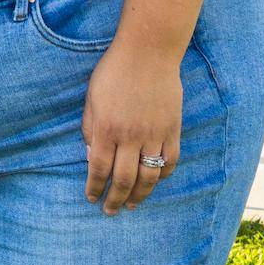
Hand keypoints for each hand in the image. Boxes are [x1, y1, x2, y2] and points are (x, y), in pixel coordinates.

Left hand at [83, 40, 182, 212]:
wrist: (148, 53)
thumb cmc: (113, 72)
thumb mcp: (92, 98)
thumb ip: (91, 129)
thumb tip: (93, 158)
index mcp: (107, 127)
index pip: (99, 168)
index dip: (94, 186)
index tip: (91, 197)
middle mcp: (131, 136)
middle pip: (124, 179)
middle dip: (116, 199)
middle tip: (110, 211)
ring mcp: (155, 135)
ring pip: (149, 177)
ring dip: (140, 195)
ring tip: (132, 205)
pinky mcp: (173, 131)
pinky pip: (170, 162)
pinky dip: (163, 176)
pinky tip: (154, 181)